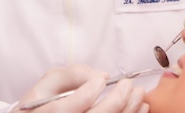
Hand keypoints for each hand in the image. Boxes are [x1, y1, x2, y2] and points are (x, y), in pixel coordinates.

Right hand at [16, 64, 147, 112]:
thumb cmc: (44, 103)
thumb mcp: (49, 83)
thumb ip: (72, 74)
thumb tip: (103, 76)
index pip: (67, 108)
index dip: (87, 93)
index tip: (101, 80)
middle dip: (116, 101)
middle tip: (128, 85)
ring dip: (128, 110)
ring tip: (138, 94)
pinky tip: (140, 108)